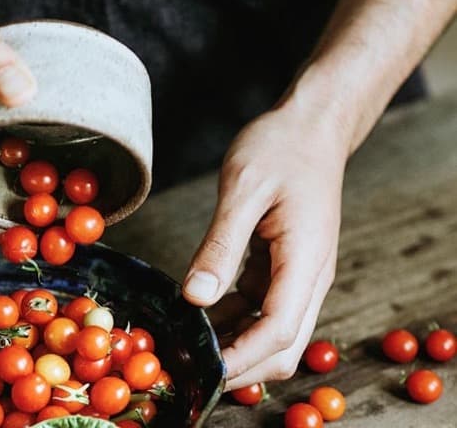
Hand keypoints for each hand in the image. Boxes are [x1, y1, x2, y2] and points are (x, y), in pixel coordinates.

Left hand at [182, 102, 347, 389]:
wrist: (312, 127)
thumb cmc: (281, 148)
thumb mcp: (244, 190)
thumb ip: (220, 246)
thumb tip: (196, 297)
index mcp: (306, 260)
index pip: (280, 329)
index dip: (243, 357)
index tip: (205, 371)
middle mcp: (310, 276)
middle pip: (283, 344)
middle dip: (241, 365)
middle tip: (191, 369)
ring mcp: (299, 275)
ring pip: (273, 332)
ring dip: (235, 345)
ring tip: (187, 345)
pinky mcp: (284, 268)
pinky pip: (262, 309)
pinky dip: (234, 321)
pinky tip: (200, 317)